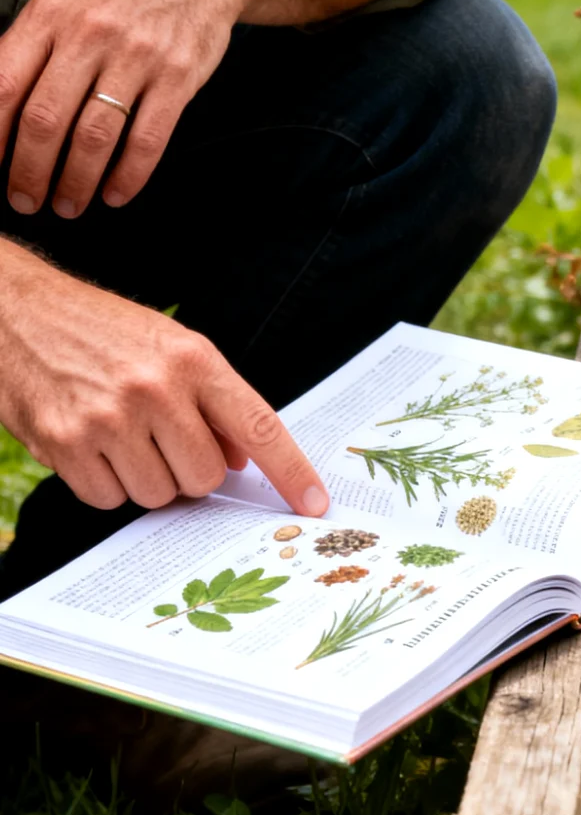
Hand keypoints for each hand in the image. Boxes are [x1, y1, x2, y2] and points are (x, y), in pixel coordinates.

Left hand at [0, 0, 257, 220]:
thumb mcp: (65, 3)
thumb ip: (34, 49)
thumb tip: (2, 109)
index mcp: (49, 16)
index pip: (4, 87)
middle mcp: (89, 35)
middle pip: (46, 120)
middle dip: (29, 172)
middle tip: (26, 201)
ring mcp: (137, 57)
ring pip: (94, 136)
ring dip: (76, 182)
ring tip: (69, 204)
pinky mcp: (179, 77)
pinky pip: (148, 139)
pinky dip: (129, 176)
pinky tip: (117, 192)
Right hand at [0, 242, 328, 514]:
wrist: (15, 310)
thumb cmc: (101, 331)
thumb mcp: (171, 347)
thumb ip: (214, 402)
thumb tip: (246, 461)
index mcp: (193, 360)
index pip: (260, 427)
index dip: (293, 472)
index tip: (316, 503)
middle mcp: (154, 389)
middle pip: (205, 477)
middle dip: (190, 471)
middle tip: (163, 441)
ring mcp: (107, 418)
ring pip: (157, 494)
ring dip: (145, 478)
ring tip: (121, 435)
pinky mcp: (63, 442)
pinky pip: (107, 499)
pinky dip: (105, 484)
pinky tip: (91, 445)